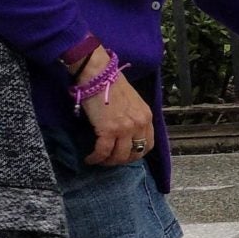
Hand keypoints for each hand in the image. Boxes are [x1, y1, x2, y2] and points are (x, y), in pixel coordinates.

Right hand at [76, 51, 155, 167]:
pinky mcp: (108, 130)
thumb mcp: (133, 103)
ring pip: (120, 156)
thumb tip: (126, 134)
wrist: (99, 75)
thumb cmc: (112, 85)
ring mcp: (125, 128)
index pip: (148, 144)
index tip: (125, 155)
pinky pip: (103, 151)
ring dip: (108, 161)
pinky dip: (96, 158)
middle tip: (110, 160)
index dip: (136, 153)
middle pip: (135, 153)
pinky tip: (90, 159)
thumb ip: (134, 118)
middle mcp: (139, 124)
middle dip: (122, 160)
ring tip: (99, 160)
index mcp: (147, 117)